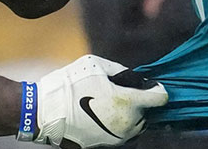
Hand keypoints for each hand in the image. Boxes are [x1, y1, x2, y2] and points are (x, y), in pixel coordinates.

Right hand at [22, 55, 167, 146]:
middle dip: (139, 103)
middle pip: (147, 113)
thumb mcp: (97, 66)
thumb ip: (122, 71)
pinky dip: (118, 126)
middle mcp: (129, 123)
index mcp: (130, 102)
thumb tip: (136, 78)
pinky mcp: (107, 146)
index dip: (156, 89)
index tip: (149, 86)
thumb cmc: (72, 85)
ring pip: (135, 126)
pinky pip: (121, 135)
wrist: (47, 112)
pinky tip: (101, 116)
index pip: (160, 98)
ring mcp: (118, 138)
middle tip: (120, 92)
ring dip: (129, 116)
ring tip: (108, 105)